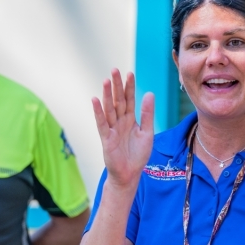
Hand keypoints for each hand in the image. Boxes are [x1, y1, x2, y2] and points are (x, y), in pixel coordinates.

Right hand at [92, 70, 154, 190]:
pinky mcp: (106, 138)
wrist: (130, 174)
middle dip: (117, 85)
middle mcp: (120, 121)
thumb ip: (148, 114)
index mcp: (130, 119)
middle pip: (118, 100)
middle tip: (115, 70)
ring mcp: (112, 129)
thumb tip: (150, 94)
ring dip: (107, 95)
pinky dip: (98, 112)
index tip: (130, 73)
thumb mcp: (147, 133)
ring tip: (106, 81)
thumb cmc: (138, 155)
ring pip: (109, 109)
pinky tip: (95, 100)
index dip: (129, 87)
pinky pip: (101, 123)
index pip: (129, 100)